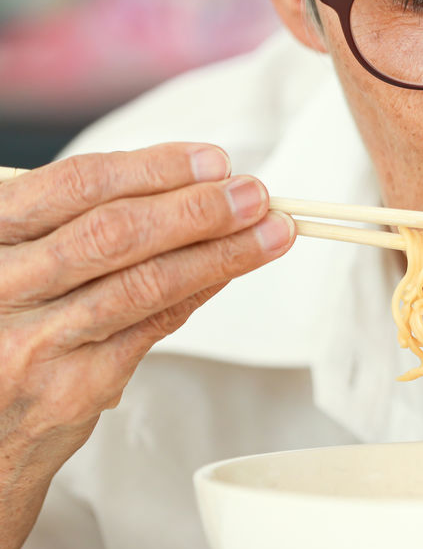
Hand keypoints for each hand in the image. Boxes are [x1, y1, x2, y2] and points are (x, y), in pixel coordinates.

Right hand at [0, 143, 294, 548]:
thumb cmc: (2, 329)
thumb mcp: (13, 263)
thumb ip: (74, 225)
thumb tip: (186, 187)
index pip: (73, 186)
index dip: (152, 168)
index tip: (210, 160)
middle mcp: (0, 287)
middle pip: (114, 233)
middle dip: (198, 208)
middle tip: (253, 194)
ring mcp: (33, 342)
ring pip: (144, 283)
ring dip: (221, 252)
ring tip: (270, 232)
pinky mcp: (71, 387)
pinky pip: (153, 327)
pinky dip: (201, 291)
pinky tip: (233, 271)